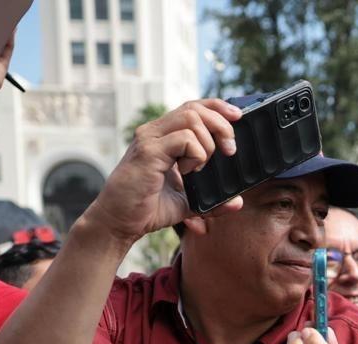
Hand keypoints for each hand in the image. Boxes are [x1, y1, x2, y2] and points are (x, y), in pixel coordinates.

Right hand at [81, 100, 242, 242]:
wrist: (119, 222)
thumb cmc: (147, 208)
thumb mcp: (188, 203)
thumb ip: (213, 201)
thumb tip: (238, 202)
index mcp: (164, 137)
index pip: (193, 108)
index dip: (217, 107)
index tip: (238, 116)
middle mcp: (155, 132)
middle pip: (195, 108)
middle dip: (221, 125)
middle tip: (230, 150)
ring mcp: (150, 139)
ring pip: (191, 118)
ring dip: (208, 143)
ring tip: (200, 168)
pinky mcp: (148, 151)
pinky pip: (184, 139)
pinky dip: (196, 155)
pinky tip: (188, 172)